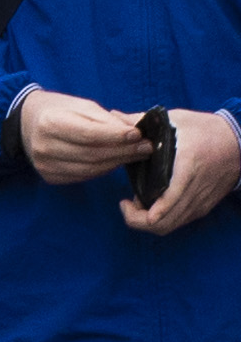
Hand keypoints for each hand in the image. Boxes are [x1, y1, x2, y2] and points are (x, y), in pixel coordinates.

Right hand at [15, 87, 150, 186]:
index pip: (90, 134)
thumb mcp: (82, 106)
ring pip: (91, 169)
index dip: (117, 136)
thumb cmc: (60, 110)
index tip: (139, 135)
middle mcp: (44, 146)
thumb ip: (107, 120)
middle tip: (146, 147)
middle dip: (124, 151)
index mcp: (51, 122)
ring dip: (118, 162)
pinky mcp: (49, 176)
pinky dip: (104, 170)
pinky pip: (83, 176)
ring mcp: (45, 164)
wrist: (27, 122)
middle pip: (93, 154)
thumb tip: (137, 132)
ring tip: (136, 154)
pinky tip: (115, 161)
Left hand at [127, 105, 240, 235]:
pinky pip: (180, 222)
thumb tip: (113, 116)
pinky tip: (153, 204)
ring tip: (136, 203)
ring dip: (148, 221)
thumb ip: (141, 120)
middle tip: (126, 203)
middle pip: (164, 222)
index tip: (126, 204)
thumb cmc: (205, 128)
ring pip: (171, 225)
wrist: (240, 142)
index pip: (170, 197)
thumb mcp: (175, 119)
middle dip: (138, 219)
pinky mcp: (204, 206)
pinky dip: (162, 219)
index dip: (148, 211)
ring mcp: (200, 201)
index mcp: (186, 166)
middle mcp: (194, 189)